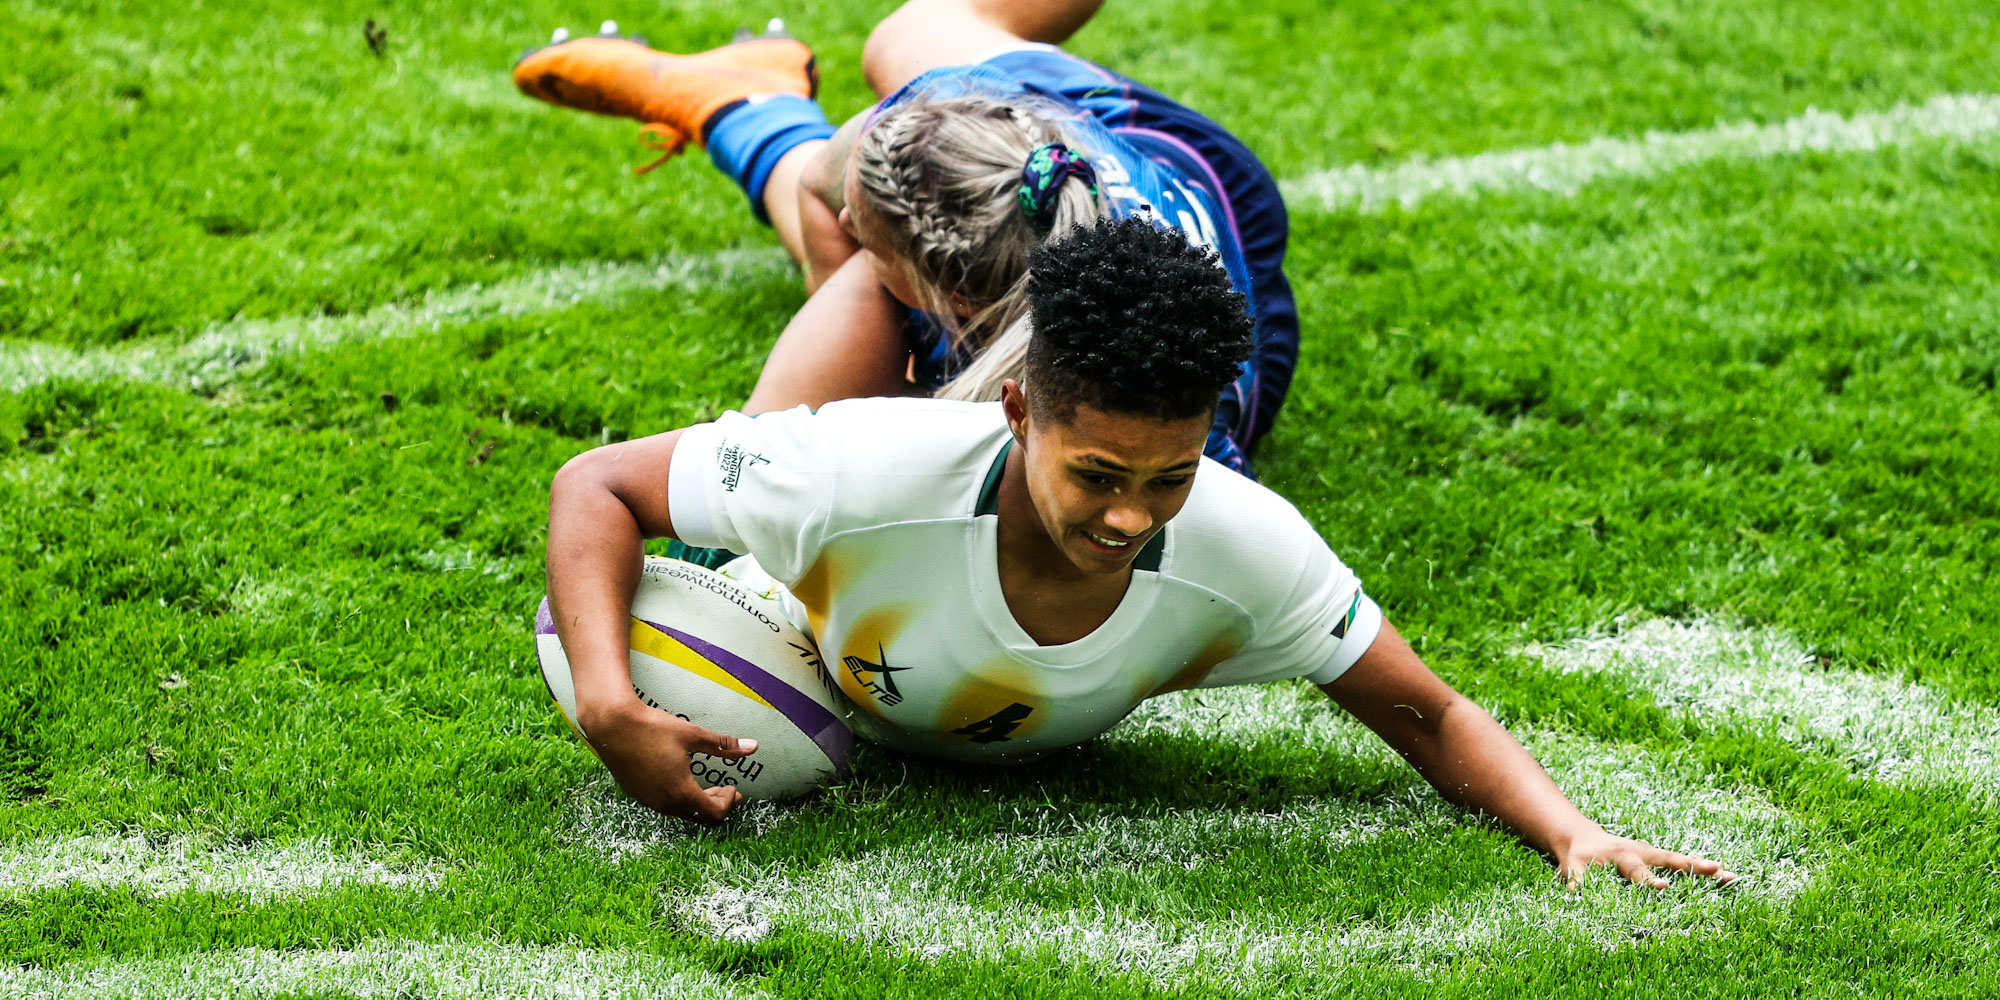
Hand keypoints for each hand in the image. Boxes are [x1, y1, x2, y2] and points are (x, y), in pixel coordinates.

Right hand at [581, 701, 758, 824]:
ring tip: (704, 784)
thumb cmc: (654, 728)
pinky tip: (679, 779)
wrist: (612, 725)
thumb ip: (724, 745)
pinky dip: (678, 797)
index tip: (734, 787)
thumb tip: (753, 747)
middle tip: (727, 790)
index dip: (728, 803)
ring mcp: (648, 800)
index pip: (714, 814)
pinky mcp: (636, 793)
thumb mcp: (693, 735)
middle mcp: (664, 803)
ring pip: (680, 811)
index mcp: (682, 792)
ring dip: (697, 801)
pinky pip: (663, 803)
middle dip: (716, 804)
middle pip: (698, 816)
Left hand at [1555, 825, 1737, 888]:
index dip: (1649, 881)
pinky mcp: (1659, 859)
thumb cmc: (1578, 857)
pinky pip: (1683, 865)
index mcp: (1622, 856)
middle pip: (1672, 860)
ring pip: (1683, 861)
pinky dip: (1704, 871)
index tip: (1664, 888)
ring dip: (1707, 869)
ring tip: (1734, 877)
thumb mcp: (1572, 869)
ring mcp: (1653, 855)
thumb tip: (1576, 899)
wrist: (1582, 838)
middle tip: (1718, 870)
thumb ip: (1576, 884)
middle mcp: (1642, 853)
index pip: (1638, 872)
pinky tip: (1726, 880)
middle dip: (1694, 866)